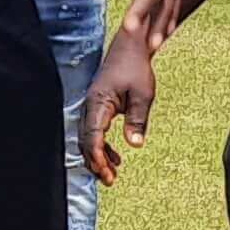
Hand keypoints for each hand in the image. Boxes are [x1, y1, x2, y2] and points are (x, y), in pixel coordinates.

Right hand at [83, 31, 154, 183]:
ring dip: (98, 157)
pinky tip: (116, 158)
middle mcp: (89, 106)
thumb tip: (135, 144)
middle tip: (109, 180)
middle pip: (86, 141)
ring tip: (112, 174)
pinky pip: (94, 132)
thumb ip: (138, 120)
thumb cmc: (136, 69)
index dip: (97, 156)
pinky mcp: (97, 108)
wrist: (130, 49)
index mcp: (98, 102)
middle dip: (95, 162)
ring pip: (88, 139)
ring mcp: (91, 107)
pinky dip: (102, 146)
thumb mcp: (143, 95)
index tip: (105, 172)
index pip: (92, 135)